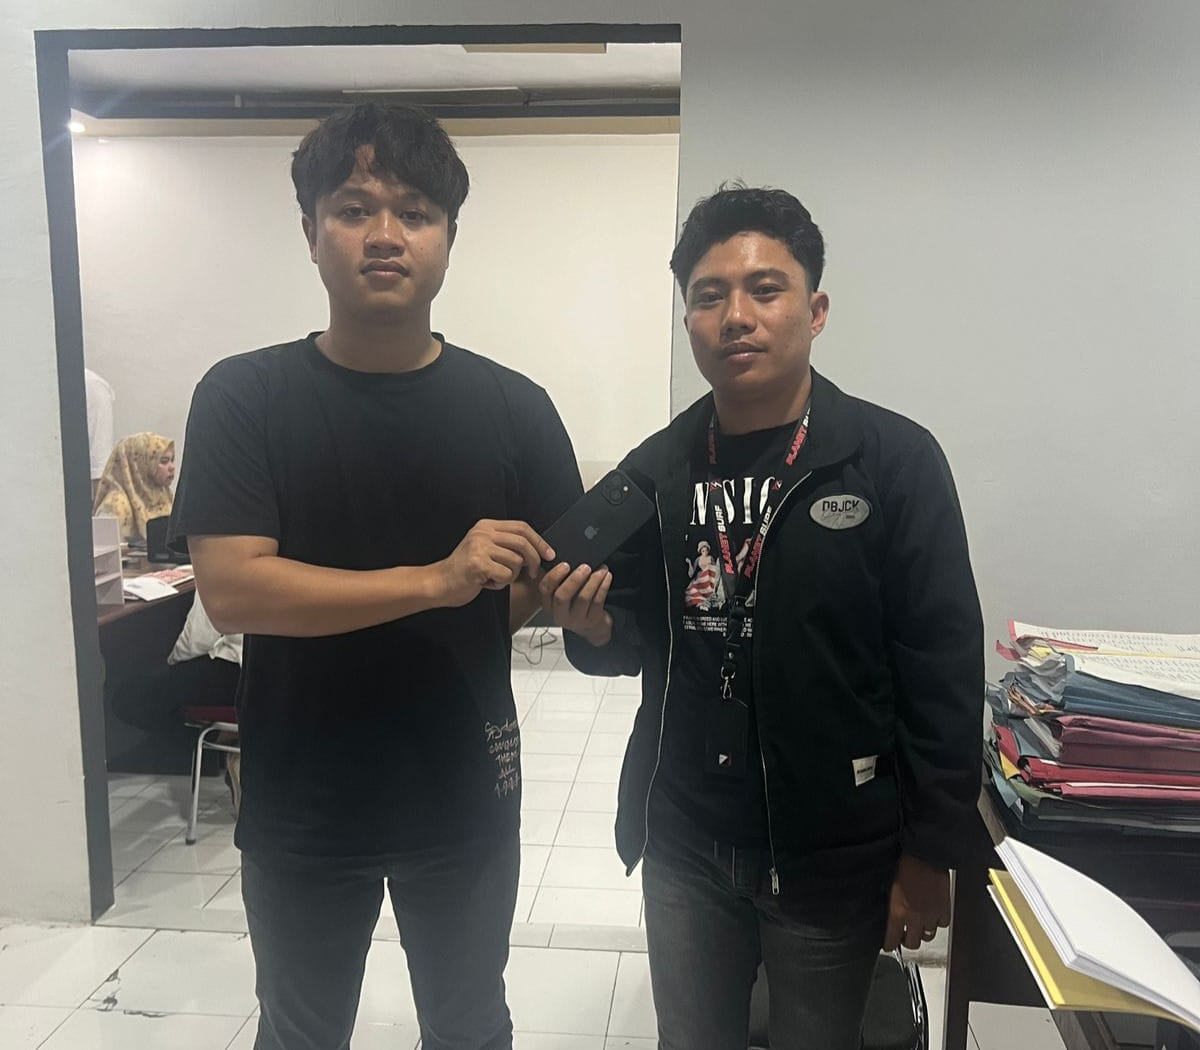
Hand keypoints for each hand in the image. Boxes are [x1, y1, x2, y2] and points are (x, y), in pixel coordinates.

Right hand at [435, 520, 553, 608]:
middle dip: (534, 559)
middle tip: (534, 572)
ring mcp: (479, 547)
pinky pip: (506, 575)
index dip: (539, 541)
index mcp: (486, 526)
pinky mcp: (478, 564)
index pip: (522, 527)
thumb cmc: (465, 570)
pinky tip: (487, 583)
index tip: (549, 554)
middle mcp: (483, 533)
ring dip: (511, 575)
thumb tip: (538, 550)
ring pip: (516, 561)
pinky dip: (501, 583)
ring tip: (495, 577)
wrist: (439, 583)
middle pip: (522, 542)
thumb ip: (506, 545)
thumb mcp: (485, 549)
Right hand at [538, 562, 613, 646]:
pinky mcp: (591, 620)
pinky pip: (598, 601)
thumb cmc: (576, 604)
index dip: (554, 576)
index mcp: (549, 603)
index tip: (565, 564)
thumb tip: (570, 556)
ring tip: (600, 570)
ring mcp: (576, 620)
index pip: (545, 589)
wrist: (591, 626)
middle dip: (574, 579)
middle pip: (562, 596)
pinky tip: (607, 577)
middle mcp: (560, 614)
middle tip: (585, 567)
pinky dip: (603, 587)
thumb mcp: (565, 594)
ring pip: (583, 598)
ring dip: (593, 581)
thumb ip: (562, 579)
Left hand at [883, 854, 951, 951]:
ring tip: (920, 923)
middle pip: (912, 943)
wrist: (926, 855)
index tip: (889, 943)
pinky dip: (938, 921)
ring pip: (928, 936)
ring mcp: (931, 915)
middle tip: (905, 934)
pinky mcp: (944, 909)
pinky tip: (933, 914)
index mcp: (897, 911)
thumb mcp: (891, 887)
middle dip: (907, 940)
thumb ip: (891, 906)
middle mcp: (914, 917)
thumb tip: (889, 918)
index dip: (889, 944)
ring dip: (923, 931)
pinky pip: (942, 925)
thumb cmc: (906, 866)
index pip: (891, 941)